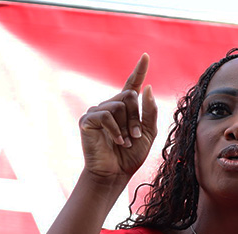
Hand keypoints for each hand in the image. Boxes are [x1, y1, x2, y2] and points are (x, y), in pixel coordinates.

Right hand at [78, 53, 158, 182]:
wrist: (115, 174)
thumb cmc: (130, 156)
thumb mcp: (148, 133)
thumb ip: (150, 111)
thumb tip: (146, 88)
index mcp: (126, 109)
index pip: (132, 85)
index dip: (139, 70)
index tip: (145, 56)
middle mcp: (111, 106)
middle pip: (129, 96)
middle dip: (136, 117)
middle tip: (135, 136)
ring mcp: (97, 111)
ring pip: (119, 105)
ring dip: (127, 126)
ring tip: (125, 141)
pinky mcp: (87, 120)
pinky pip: (106, 115)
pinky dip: (115, 130)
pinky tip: (116, 141)